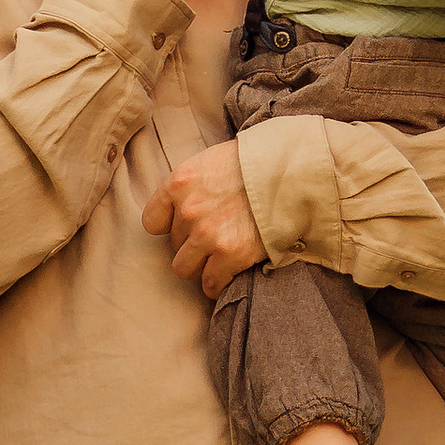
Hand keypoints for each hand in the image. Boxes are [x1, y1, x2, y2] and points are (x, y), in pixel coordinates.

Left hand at [142, 140, 268, 296]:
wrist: (292, 172)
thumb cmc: (255, 164)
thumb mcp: (212, 161)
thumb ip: (192, 186)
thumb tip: (181, 210)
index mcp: (179, 183)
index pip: (152, 222)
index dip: (169, 227)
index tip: (185, 227)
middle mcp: (188, 210)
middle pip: (174, 245)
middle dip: (192, 244)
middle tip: (215, 237)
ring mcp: (207, 234)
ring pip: (184, 269)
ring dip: (201, 266)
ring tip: (219, 259)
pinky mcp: (229, 254)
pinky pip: (211, 283)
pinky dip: (218, 283)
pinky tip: (229, 274)